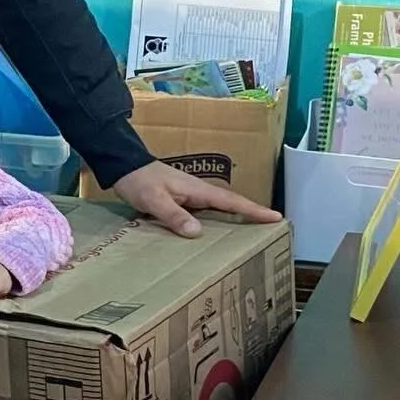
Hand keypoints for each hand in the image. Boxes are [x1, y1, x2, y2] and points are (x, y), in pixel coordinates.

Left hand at [113, 160, 279, 237]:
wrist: (123, 166)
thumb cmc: (139, 181)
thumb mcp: (154, 200)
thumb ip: (174, 215)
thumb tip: (197, 232)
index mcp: (198, 190)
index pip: (232, 202)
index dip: (254, 210)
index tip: (276, 217)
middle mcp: (198, 192)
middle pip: (231, 205)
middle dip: (252, 215)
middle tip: (273, 229)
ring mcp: (190, 195)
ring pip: (219, 209)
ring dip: (236, 218)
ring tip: (253, 234)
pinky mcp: (181, 200)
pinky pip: (205, 212)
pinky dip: (217, 220)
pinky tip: (216, 233)